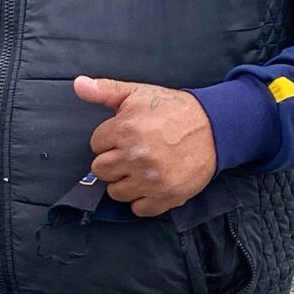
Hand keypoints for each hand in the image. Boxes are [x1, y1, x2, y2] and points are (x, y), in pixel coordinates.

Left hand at [77, 76, 215, 217]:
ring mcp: (152, 179)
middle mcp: (136, 156)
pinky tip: (150, 184)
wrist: (215, 126)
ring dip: (124, 182)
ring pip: (115, 192)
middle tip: (130, 154)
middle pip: (100, 171)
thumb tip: (79, 84)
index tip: (124, 137)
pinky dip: (142, 200)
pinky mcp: (167, 196)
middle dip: (112, 162)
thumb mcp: (138, 93)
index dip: (108, 140)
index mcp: (126, 130)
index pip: (95, 144)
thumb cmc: (174, 109)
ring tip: (140, 169)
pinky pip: (138, 209)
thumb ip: (105, 90)